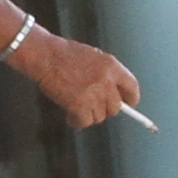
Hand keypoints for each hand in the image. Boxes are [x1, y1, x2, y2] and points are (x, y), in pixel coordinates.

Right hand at [24, 33, 140, 130]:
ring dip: (88, 115)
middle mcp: (106, 81)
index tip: (129, 105)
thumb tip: (112, 93)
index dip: (131, 99)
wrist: (45, 55)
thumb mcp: (93, 57)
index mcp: (111, 66)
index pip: (132, 87)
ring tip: (75, 106)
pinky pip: (84, 122)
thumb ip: (105, 73)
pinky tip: (70, 115)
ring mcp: (93, 93)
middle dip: (104, 109)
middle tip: (91, 106)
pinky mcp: (79, 104)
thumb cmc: (63, 54)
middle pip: (115, 108)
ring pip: (99, 117)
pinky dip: (76, 122)